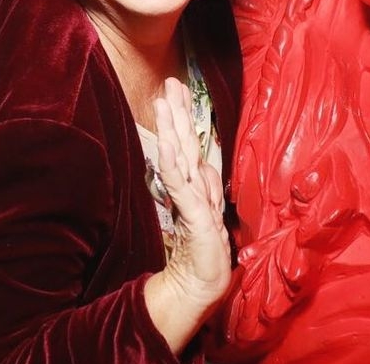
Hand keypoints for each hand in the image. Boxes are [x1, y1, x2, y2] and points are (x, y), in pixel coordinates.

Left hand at [143, 77, 230, 352]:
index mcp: (198, 186)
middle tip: (172, 82)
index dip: (183, 118)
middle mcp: (198, 188)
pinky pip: (181, 186)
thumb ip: (201, 189)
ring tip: (167, 100)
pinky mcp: (196, 216)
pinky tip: (168, 145)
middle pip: (187, 142)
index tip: (176, 91)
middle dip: (179, 112)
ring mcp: (197, 200)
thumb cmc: (201, 254)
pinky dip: (173, 164)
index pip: (189, 144)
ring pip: (184, 156)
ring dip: (175, 127)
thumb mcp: (200, 216)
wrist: (199, 287)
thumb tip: (203, 165)